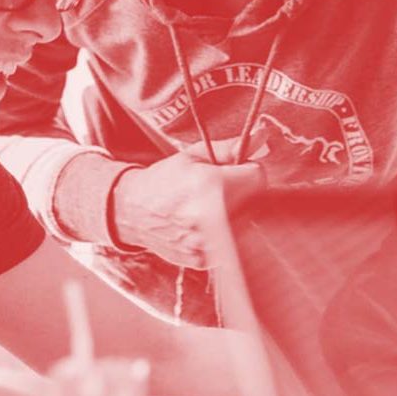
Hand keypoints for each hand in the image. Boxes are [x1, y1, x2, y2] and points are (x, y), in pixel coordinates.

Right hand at [112, 143, 264, 268]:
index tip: (234, 172)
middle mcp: (212, 218)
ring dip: (234, 216)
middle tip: (219, 191)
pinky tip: (202, 226)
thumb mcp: (194, 155)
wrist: (132, 210)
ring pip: (244, 225)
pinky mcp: (204, 261)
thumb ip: (231, 148)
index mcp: (212, 186)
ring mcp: (208, 243)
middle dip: (242, 194)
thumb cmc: (164, 179)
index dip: (247, 171)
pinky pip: (229, 245)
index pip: (258, 177)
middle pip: (254, 202)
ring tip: (210, 209)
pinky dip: (222, 236)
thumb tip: (264, 134)